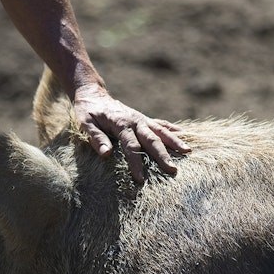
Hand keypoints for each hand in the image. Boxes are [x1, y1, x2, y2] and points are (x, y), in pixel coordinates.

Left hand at [73, 83, 189, 183]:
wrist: (93, 94)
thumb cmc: (87, 112)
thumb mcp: (85, 124)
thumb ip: (96, 138)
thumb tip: (106, 154)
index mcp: (120, 124)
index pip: (131, 147)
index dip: (136, 163)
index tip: (141, 179)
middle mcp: (135, 121)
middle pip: (151, 140)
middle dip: (163, 155)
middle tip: (173, 170)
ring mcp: (141, 119)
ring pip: (161, 131)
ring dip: (174, 141)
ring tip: (188, 152)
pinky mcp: (143, 119)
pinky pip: (160, 124)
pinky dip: (172, 130)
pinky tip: (184, 136)